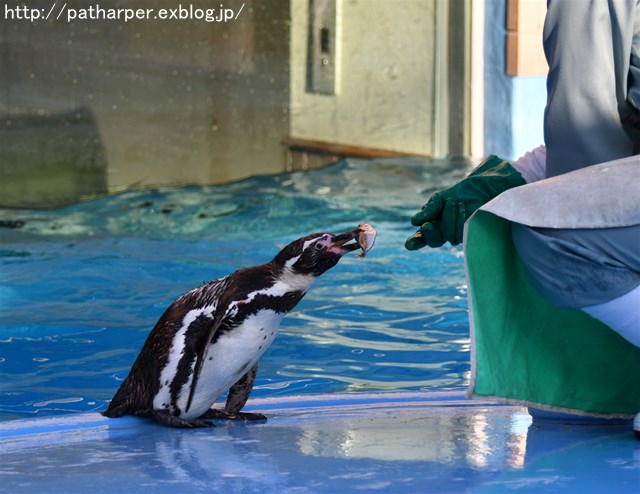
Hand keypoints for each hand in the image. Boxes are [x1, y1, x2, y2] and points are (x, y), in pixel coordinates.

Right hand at [405, 156, 524, 248]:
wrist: (491, 186)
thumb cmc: (467, 190)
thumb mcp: (444, 196)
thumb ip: (431, 208)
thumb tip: (415, 221)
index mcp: (436, 223)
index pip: (423, 237)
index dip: (416, 242)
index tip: (409, 245)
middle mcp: (446, 232)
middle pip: (434, 241)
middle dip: (430, 234)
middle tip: (428, 225)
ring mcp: (461, 235)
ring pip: (449, 237)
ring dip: (449, 218)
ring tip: (456, 202)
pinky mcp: (474, 235)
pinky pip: (462, 234)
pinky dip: (460, 220)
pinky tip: (464, 208)